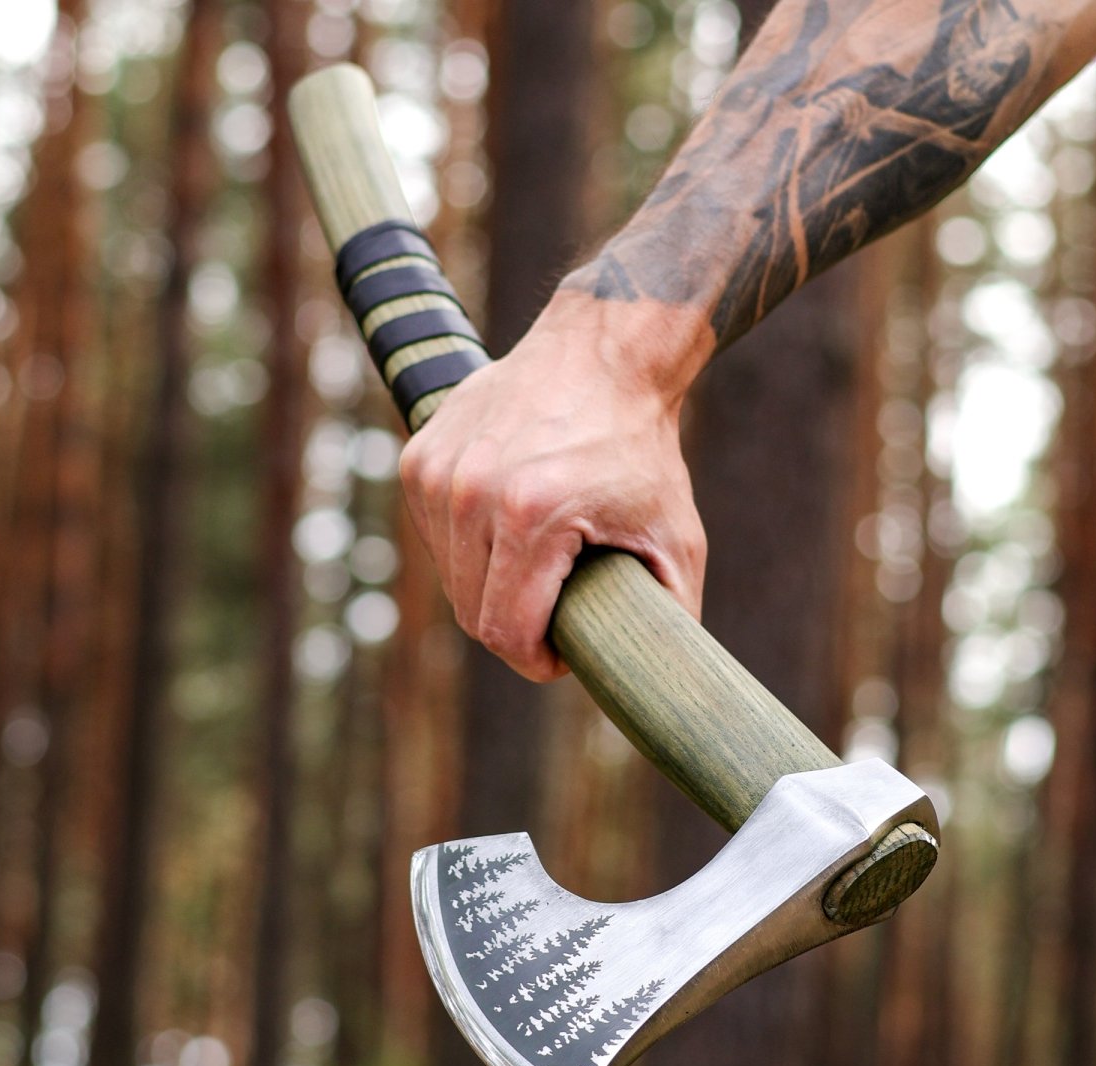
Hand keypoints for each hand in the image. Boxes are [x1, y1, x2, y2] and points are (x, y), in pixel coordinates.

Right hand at [398, 290, 709, 681]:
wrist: (602, 354)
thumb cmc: (642, 449)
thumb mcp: (677, 538)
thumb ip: (672, 618)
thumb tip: (657, 681)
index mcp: (531, 516)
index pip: (505, 633)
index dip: (536, 661)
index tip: (563, 655)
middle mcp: (471, 492)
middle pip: (473, 614)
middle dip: (515, 630)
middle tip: (555, 615)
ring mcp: (438, 472)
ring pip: (451, 580)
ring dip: (490, 589)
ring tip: (537, 566)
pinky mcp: (419, 458)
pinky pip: (436, 539)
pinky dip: (469, 549)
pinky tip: (508, 526)